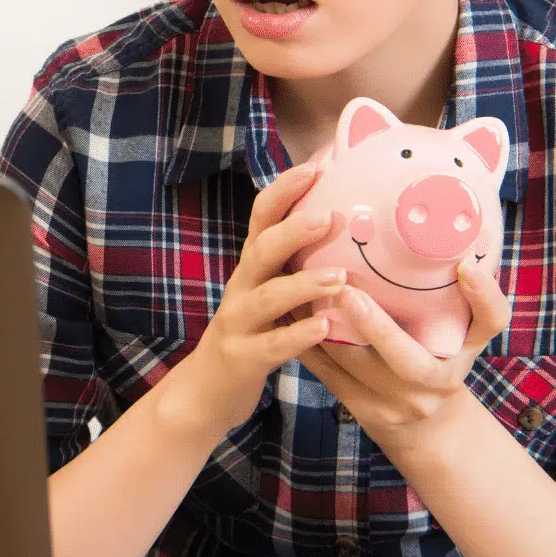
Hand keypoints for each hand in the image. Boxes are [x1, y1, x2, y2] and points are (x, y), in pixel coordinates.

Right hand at [154, 164, 348, 443]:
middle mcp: (241, 287)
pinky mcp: (242, 358)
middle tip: (332, 216)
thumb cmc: (255, 334)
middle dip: (293, 230)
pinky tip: (325, 327)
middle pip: (261, 249)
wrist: (207, 391)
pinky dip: (298, 335)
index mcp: (252, 267)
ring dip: (303, 284)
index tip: (318, 165)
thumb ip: (297, 265)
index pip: (262, 217)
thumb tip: (348, 226)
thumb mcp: (271, 293)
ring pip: (267, 297)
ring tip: (339, 278)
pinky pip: (271, 345)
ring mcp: (238, 323)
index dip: (285, 190)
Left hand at [297, 261, 510, 458]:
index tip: (465, 266)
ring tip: (302, 287)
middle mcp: (435, 383)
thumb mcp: (466, 334)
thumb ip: (468, 297)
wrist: (426, 427)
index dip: (482, 297)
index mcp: (466, 352)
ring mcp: (396, 403)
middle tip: (347, 290)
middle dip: (377, 327)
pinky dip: (306, 341)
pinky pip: (328, 372)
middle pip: (409, 360)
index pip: (488, 324)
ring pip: (355, 365)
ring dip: (324, 327)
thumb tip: (461, 244)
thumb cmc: (443, 361)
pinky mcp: (361, 409)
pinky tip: (287, 313)